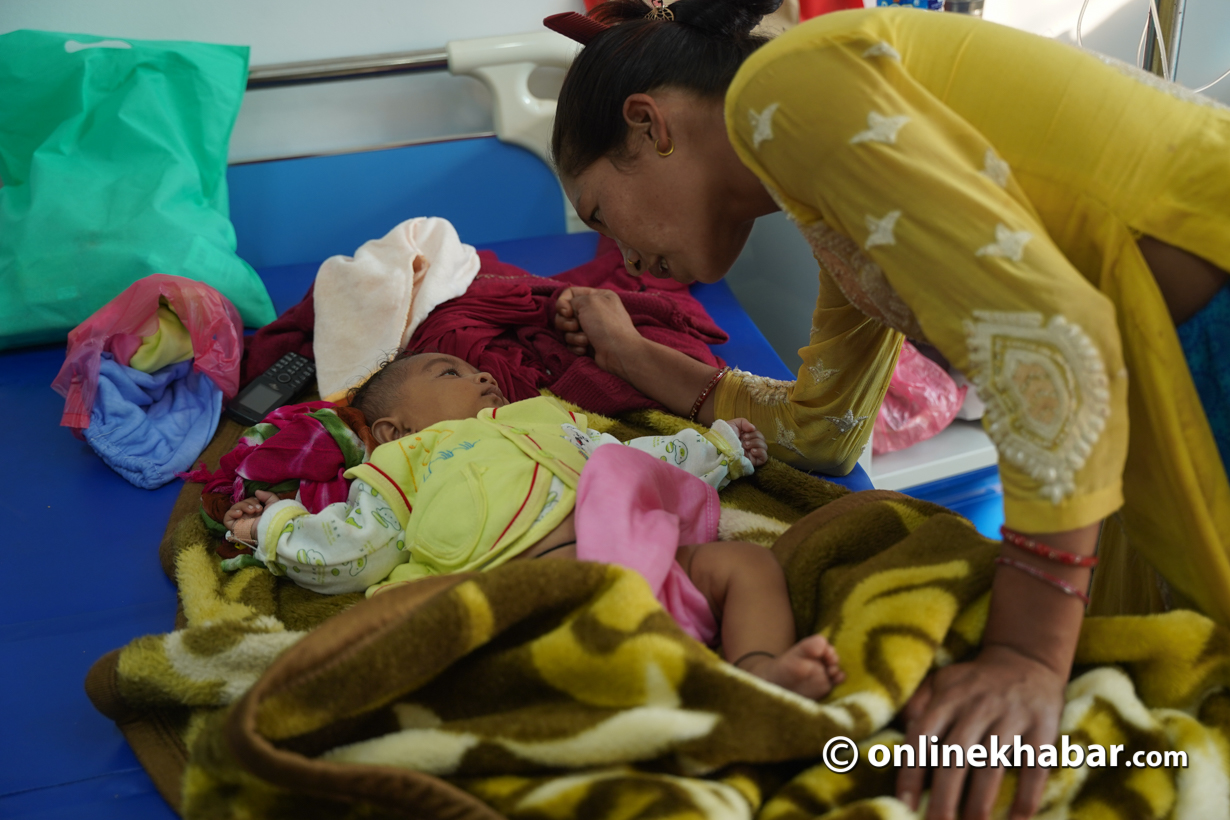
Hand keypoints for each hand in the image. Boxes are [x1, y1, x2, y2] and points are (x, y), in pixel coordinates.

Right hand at [223, 489, 277, 541]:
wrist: (272, 529)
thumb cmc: (274, 517)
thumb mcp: (274, 503)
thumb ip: (267, 496)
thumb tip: (256, 491)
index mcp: (255, 512)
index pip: (248, 502)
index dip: (252, 500)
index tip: (260, 504)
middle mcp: (247, 517)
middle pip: (241, 504)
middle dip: (249, 502)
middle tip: (258, 509)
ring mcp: (240, 521)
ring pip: (234, 508)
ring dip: (243, 506)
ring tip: (252, 511)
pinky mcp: (234, 527)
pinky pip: (227, 518)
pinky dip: (232, 513)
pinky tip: (239, 513)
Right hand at [554, 287, 643, 377]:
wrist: (619, 352)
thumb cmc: (606, 324)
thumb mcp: (589, 301)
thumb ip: (572, 300)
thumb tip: (565, 311)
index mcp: (598, 296)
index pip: (570, 293)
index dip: (563, 302)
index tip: (566, 312)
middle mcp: (594, 310)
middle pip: (565, 313)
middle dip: (566, 322)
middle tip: (576, 326)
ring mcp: (591, 328)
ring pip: (567, 329)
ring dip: (573, 336)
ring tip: (585, 340)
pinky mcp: (588, 343)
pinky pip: (572, 342)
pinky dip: (576, 345)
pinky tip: (585, 348)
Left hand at [726, 418, 767, 466]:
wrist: (719, 448)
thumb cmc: (724, 435)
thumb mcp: (733, 424)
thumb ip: (744, 422)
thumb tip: (753, 428)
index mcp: (746, 436)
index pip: (757, 433)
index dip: (753, 432)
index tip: (744, 433)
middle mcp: (750, 445)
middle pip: (762, 438)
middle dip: (754, 437)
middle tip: (744, 439)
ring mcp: (752, 453)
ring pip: (764, 446)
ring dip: (756, 443)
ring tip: (745, 445)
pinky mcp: (753, 461)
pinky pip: (765, 457)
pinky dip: (761, 452)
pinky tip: (752, 451)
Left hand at [896, 645, 1065, 819]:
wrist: (1027, 660)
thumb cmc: (974, 682)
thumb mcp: (941, 681)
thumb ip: (917, 704)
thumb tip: (898, 731)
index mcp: (948, 698)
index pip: (922, 736)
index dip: (911, 771)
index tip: (904, 805)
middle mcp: (977, 707)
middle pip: (955, 757)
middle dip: (944, 797)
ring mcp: (1011, 717)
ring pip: (991, 765)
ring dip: (980, 803)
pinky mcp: (1042, 728)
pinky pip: (1034, 767)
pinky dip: (1026, 797)